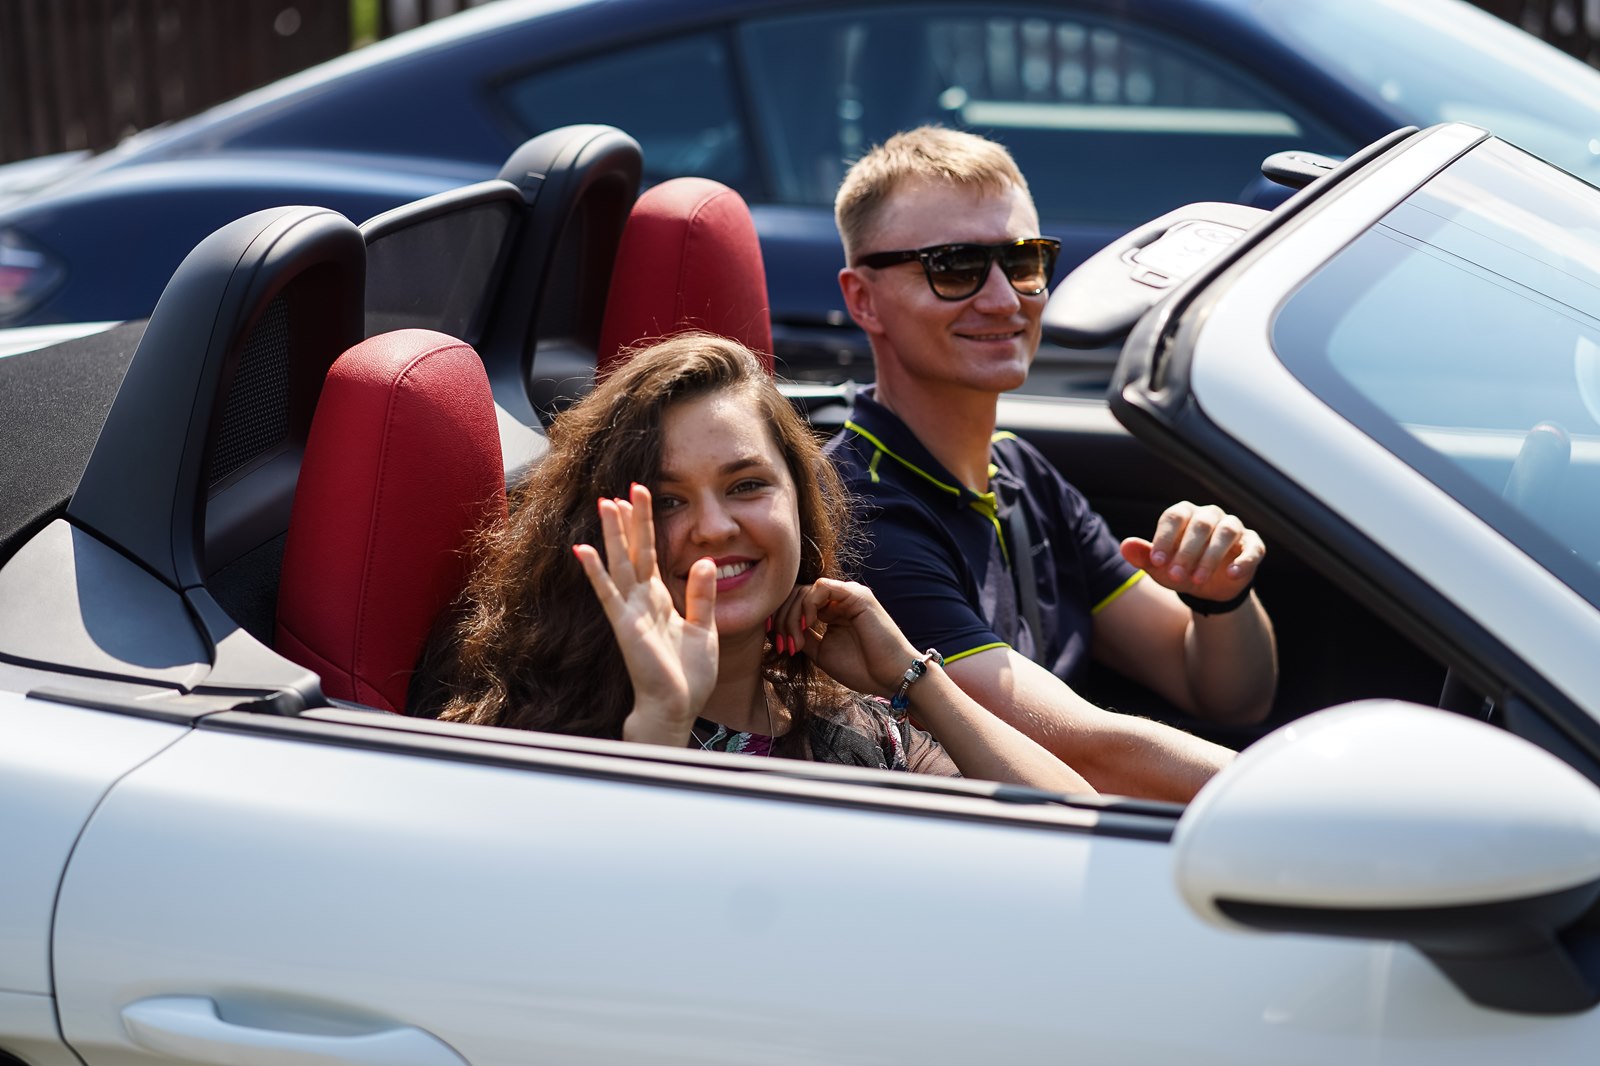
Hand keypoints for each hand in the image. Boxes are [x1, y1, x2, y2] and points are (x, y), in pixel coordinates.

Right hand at [573, 484, 717, 743]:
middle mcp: (641, 600)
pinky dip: (596, 571)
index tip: (641, 496)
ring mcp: (630, 611)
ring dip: (613, 533)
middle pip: (634, 551)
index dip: (646, 526)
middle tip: (625, 488)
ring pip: (620, 563)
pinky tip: (583, 549)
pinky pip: (608, 593)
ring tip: (606, 502)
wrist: (676, 705)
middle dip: (630, 520)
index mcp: (659, 599)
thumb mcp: (704, 627)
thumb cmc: (687, 674)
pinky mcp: (625, 625)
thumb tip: (705, 561)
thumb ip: (702, 594)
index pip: (651, 553)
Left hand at [769, 578, 917, 696]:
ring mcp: (848, 595)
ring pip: (804, 590)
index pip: (796, 603)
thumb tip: (778, 630)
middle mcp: (839, 599)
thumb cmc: (862, 668)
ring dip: (793, 617)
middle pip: (796, 595)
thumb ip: (803, 637)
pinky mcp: (856, 595)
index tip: (779, 646)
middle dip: (784, 621)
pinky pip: (821, 587)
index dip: (781, 621)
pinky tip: (809, 625)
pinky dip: (807, 605)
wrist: (891, 677)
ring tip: (798, 642)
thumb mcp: (822, 652)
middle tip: (786, 646)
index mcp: (832, 611)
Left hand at [1119, 501, 1263, 605]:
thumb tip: (1124, 546)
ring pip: (1226, 532)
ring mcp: (1234, 528)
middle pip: (1200, 525)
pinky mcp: (1253, 545)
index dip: (1164, 538)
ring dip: (1211, 556)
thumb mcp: (1159, 567)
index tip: (1156, 562)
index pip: (1174, 517)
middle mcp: (1210, 515)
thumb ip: (1143, 556)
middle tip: (1175, 576)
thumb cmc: (1179, 569)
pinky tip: (1231, 574)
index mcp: (1185, 514)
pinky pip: (1253, 548)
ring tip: (1197, 579)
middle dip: (1186, 552)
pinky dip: (1244, 560)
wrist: (1206, 589)